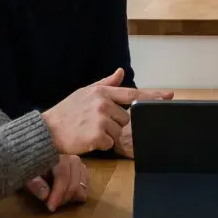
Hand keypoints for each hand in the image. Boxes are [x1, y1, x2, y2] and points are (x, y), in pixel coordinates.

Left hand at [25, 155, 89, 211]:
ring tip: (60, 201)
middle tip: (54, 206)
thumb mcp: (26, 174)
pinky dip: (79, 190)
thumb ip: (34, 183)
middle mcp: (70, 155)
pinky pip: (85, 180)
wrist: (31, 155)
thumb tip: (45, 195)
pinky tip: (70, 196)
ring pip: (82, 181)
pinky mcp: (81, 166)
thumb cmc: (28, 165)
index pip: (62, 175)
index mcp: (56, 153)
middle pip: (74, 180)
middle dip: (65, 197)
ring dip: (73, 195)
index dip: (58, 193)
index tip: (51, 207)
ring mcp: (77, 160)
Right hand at [41, 68, 172, 154]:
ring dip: (106, 135)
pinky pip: (109, 144)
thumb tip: (120, 72)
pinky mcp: (97, 135)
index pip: (132, 93)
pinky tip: (87, 139)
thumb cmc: (67, 111)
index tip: (169, 96)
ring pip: (118, 132)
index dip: (152, 95)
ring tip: (89, 130)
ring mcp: (101, 119)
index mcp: (102, 92)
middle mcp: (103, 104)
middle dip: (114, 124)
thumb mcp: (85, 92)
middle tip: (94, 123)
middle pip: (125, 119)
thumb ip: (105, 84)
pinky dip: (100, 145)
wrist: (48, 130)